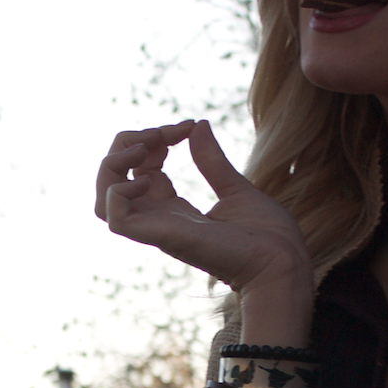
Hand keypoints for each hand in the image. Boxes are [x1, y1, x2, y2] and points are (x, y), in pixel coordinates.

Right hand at [95, 120, 310, 299]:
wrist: (283, 262)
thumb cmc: (267, 237)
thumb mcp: (234, 187)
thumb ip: (211, 160)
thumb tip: (198, 125)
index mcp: (175, 210)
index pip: (140, 170)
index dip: (152, 140)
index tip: (186, 127)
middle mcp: (160, 220)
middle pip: (113, 181)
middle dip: (126, 145)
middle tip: (158, 133)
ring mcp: (158, 229)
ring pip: (105, 199)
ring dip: (114, 165)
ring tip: (143, 149)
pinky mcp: (161, 237)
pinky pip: (114, 218)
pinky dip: (120, 192)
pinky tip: (150, 179)